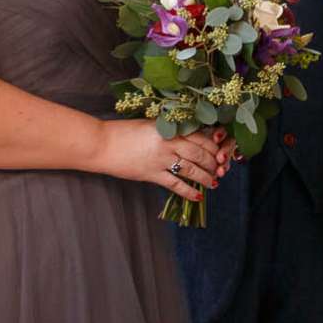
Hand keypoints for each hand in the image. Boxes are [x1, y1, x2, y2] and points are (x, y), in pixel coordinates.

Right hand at [100, 120, 232, 202]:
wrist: (102, 144)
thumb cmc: (124, 132)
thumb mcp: (151, 125)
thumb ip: (170, 131)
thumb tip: (190, 138)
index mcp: (170, 128)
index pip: (200, 137)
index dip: (214, 147)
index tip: (220, 152)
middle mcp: (169, 143)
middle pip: (200, 154)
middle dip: (213, 163)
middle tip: (220, 169)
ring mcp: (161, 160)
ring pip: (192, 170)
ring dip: (205, 177)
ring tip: (214, 183)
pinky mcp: (152, 174)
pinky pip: (176, 184)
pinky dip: (189, 191)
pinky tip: (198, 196)